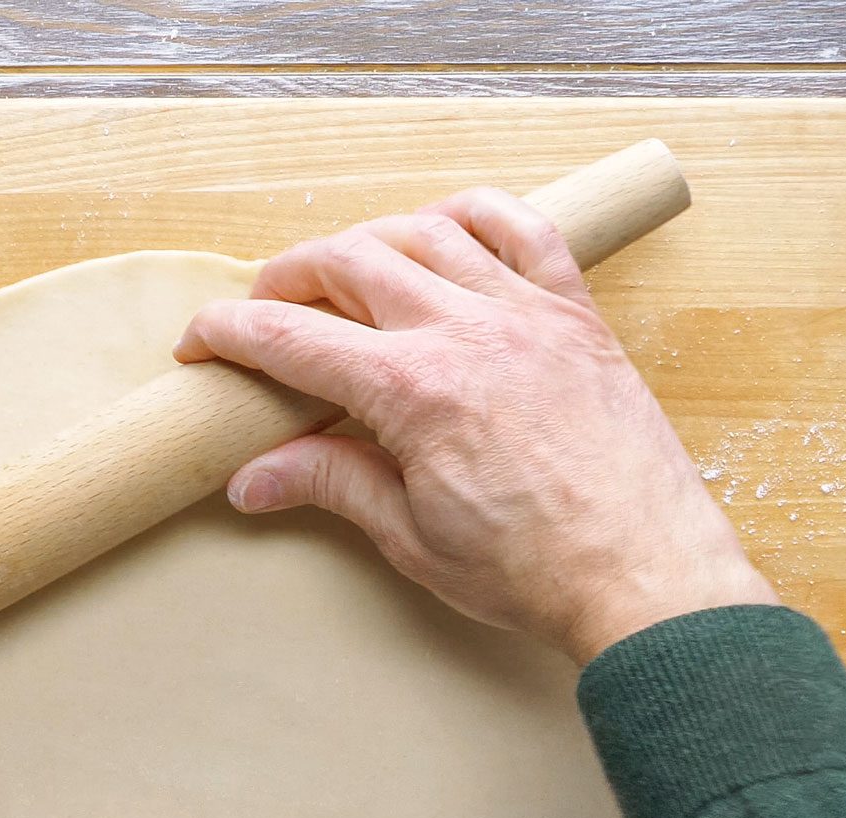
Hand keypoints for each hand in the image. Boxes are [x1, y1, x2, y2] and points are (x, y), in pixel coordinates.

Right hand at [176, 189, 775, 663]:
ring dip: (368, 241)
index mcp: (412, 391)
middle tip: (263, 313)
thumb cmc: (536, 570)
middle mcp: (465, 331)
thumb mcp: (412, 538)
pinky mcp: (575, 314)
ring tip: (342, 274)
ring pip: (424, 231)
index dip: (227, 332)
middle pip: (347, 262)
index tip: (198, 341)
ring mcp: (526, 313)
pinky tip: (441, 229)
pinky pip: (521, 228)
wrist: (646, 576)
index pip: (289, 336)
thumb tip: (252, 476)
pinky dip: (471, 214)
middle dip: (286, 279)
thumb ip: (332, 484)